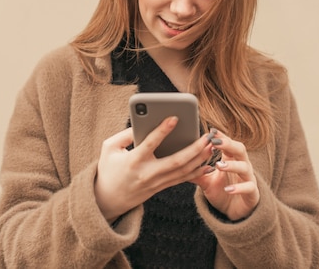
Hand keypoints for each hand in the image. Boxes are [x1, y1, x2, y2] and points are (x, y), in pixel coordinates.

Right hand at [94, 116, 215, 221]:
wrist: (107, 200)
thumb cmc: (107, 169)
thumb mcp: (109, 148)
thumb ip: (125, 134)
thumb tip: (143, 122)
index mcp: (133, 160)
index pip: (150, 144)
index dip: (163, 130)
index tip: (174, 117)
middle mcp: (147, 173)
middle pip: (176, 161)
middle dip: (194, 148)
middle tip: (207, 136)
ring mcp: (156, 183)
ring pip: (183, 172)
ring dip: (200, 159)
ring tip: (212, 146)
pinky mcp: (160, 188)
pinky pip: (181, 180)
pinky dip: (196, 171)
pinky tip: (208, 164)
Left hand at [192, 130, 259, 220]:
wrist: (234, 212)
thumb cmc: (222, 192)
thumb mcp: (206, 181)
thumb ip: (196, 172)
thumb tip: (177, 164)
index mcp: (232, 159)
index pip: (228, 143)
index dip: (221, 137)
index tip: (211, 131)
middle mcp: (242, 166)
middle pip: (240, 150)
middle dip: (229, 144)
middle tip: (215, 142)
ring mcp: (249, 179)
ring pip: (245, 167)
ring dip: (232, 165)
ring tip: (219, 165)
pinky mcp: (253, 194)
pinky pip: (249, 188)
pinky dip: (239, 188)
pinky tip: (228, 189)